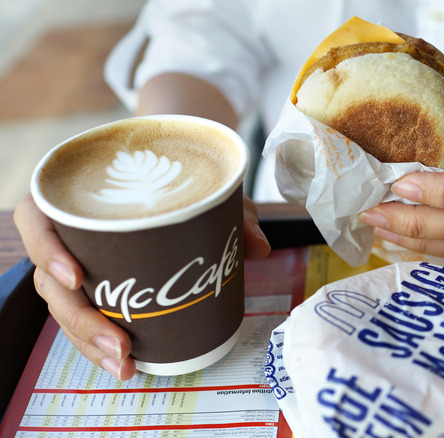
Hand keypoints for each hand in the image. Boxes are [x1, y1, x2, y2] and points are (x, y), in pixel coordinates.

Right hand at [14, 194, 270, 379]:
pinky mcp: (95, 288)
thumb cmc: (175, 177)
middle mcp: (67, 234)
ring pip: (65, 309)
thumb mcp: (206, 186)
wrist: (174, 178)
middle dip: (81, 321)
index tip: (77, 278)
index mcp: (74, 197)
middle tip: (120, 344)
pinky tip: (127, 363)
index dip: (47, 251)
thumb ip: (233, 210)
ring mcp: (76, 264)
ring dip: (90, 342)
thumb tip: (257, 246)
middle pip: (50, 281)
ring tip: (125, 364)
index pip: (36, 221)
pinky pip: (85, 318)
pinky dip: (101, 343)